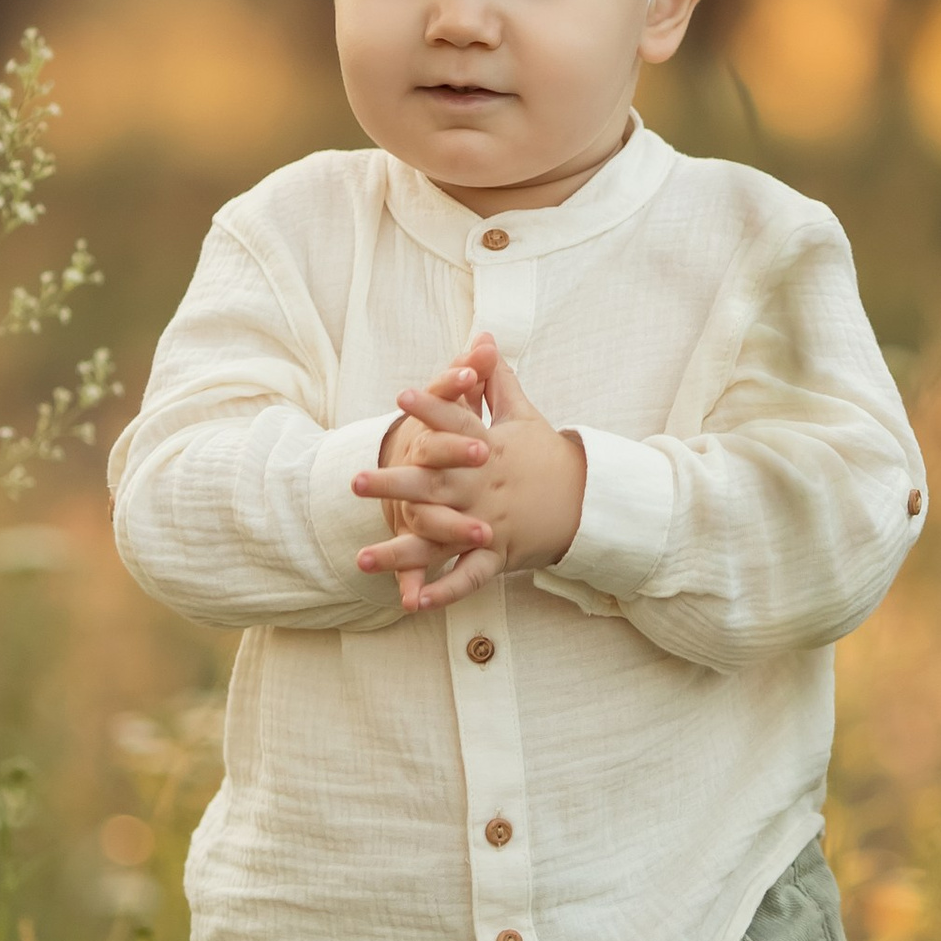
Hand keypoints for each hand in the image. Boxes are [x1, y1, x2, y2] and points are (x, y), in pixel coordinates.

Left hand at [355, 335, 586, 612]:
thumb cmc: (545, 455)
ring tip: (361, 559)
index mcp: (488, 450)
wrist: (585, 502)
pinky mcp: (496, 555)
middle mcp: (483, 487)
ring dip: (402, 552)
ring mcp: (489, 524)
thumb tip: (483, 338)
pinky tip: (413, 602)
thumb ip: (495, 379)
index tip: (402, 394)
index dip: (432, 408)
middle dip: (394, 484)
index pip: (458, 425)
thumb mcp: (522, 415)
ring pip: (440, 539)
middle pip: (434, 486)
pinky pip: (468, 576)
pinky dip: (444, 591)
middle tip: (355, 481)